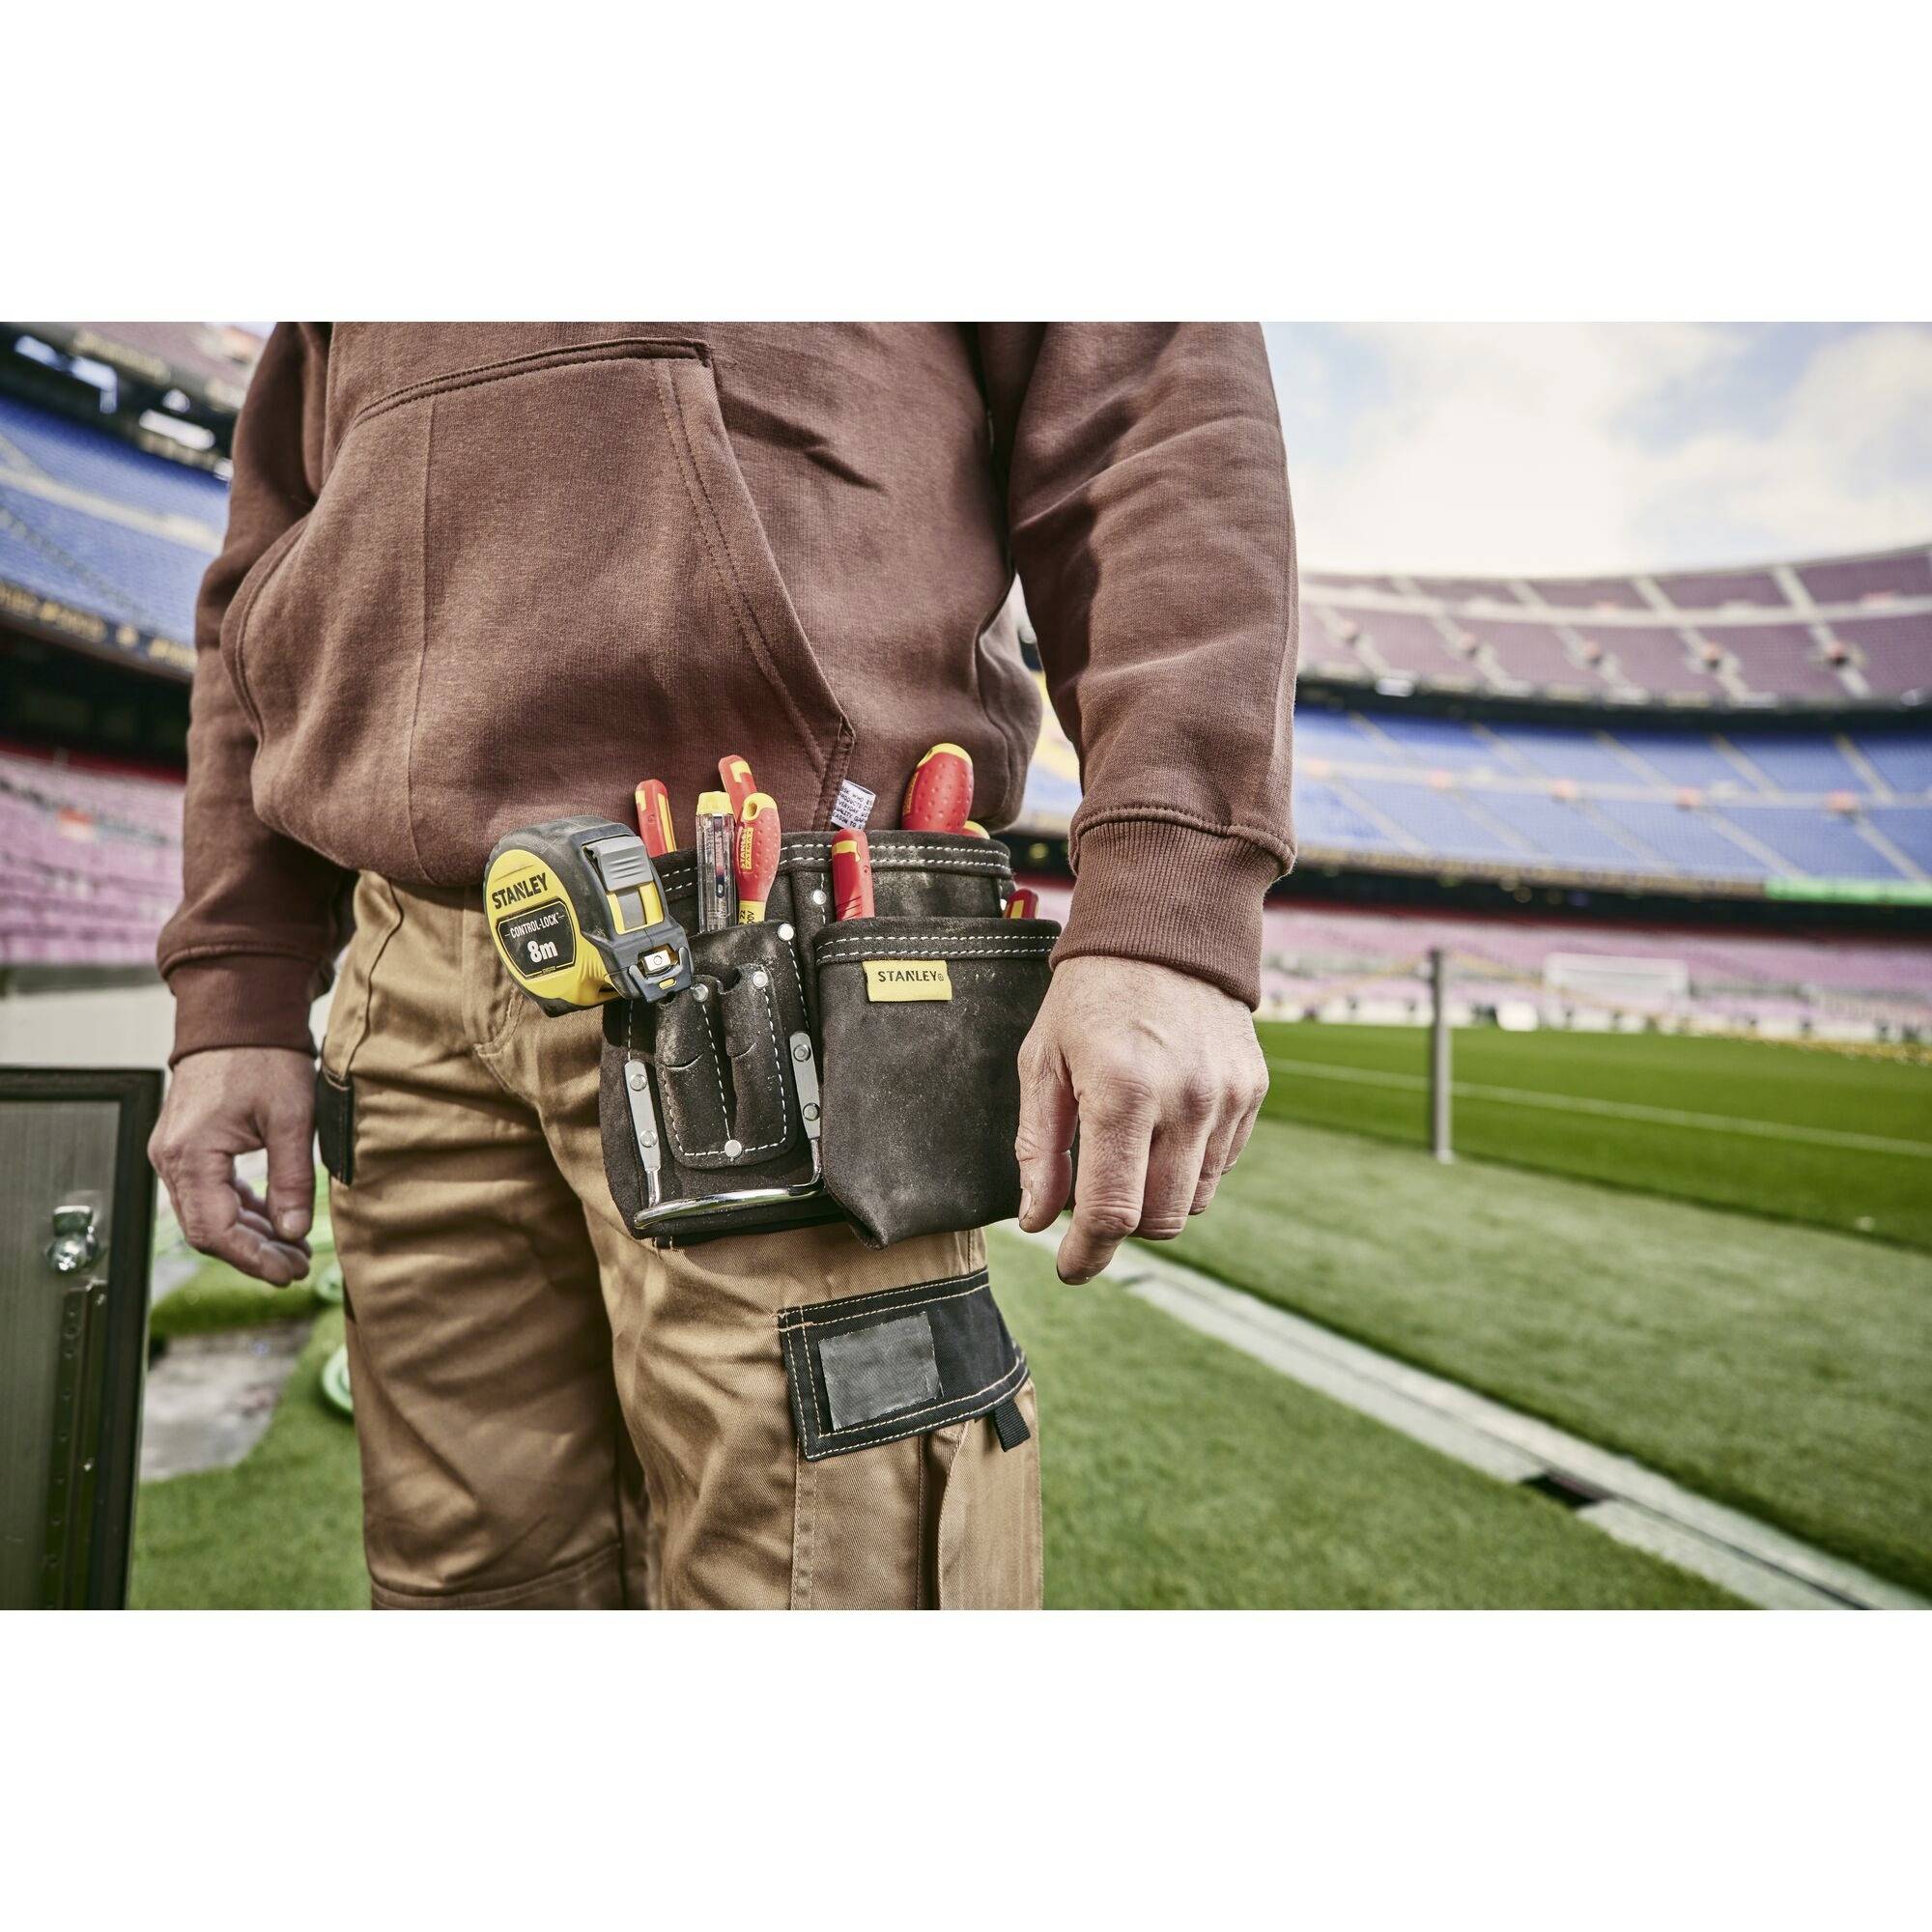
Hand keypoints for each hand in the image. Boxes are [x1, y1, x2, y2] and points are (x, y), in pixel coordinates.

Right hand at [149, 1048, 316, 1284]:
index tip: (288, 1272)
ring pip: (208, 1214)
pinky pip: (209, 1193)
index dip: (253, 1259)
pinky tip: (275, 1221)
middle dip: (254, 1253)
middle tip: (298, 1267)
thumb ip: (293, 1178)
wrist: (238, 1014)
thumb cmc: (263, 1056)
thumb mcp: (291, 1118)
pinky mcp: (188, 1147)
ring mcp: (176, 1153)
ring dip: (250, 1235)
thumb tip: (294, 1231)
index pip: (214, 1230)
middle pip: (207, 1229)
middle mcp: (171, 1159)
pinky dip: (241, 1211)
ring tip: (295, 1249)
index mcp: (191, 1154)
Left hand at [1014, 955, 1267, 1282]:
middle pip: (1158, 1219)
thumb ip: (1039, 1146)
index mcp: (1122, 1092)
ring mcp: (1225, 1097)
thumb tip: (1038, 1219)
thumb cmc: (1090, 995)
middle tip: (1091, 1203)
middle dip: (1121, 1226)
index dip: (1088, 1253)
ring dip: (1156, 1196)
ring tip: (1127, 1152)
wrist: (1164, 928)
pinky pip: (1221, 1163)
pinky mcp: (1251, 1091)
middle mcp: (1184, 1100)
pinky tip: (1162, 1127)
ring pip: (1193, 1198)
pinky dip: (1188, 1167)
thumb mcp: (1043, 1061)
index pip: (1112, 1210)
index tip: (1071, 1266)